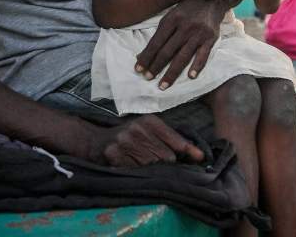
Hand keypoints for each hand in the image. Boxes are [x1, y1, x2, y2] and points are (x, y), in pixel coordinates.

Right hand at [84, 116, 204, 166]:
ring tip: (147, 168)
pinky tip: (134, 169)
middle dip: (169, 165)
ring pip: (153, 166)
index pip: (176, 140)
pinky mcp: (114, 154)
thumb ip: (174, 142)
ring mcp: (126, 141)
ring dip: (153, 172)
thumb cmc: (129, 137)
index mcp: (150, 121)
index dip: (189, 152)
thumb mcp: (151, 132)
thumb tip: (201, 157)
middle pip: (167, 157)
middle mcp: (139, 129)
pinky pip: (136, 171)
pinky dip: (138, 174)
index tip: (201, 160)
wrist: (95, 141)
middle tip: (162, 167)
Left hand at [135, 0, 225, 87]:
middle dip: (156, 66)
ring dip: (172, 73)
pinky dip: (197, 66)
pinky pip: (203, 55)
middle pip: (167, 51)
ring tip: (163, 85)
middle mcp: (185, 27)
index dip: (146, 57)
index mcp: (172, 19)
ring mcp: (198, 33)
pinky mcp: (211, 38)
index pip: (156, 42)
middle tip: (147, 78)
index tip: (138, 69)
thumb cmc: (187, 9)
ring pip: (183, 56)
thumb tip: (141, 55)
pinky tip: (191, 76)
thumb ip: (159, 34)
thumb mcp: (171, 16)